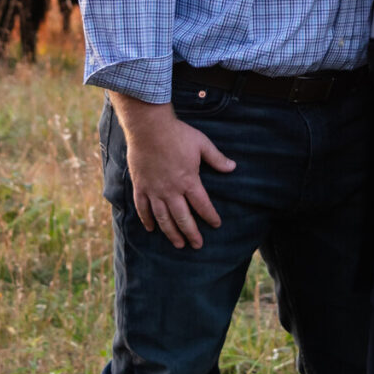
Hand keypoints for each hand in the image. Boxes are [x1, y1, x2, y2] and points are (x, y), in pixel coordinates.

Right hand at [109, 93, 235, 248]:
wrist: (149, 128)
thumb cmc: (178, 134)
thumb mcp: (202, 144)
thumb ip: (217, 159)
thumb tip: (232, 167)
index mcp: (189, 181)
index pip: (202, 205)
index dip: (210, 216)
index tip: (216, 224)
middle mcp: (171, 190)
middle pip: (182, 218)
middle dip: (191, 233)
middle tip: (197, 245)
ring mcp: (154, 190)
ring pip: (163, 218)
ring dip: (171, 233)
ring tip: (178, 244)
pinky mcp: (141, 186)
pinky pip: (143, 208)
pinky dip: (147, 220)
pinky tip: (151, 229)